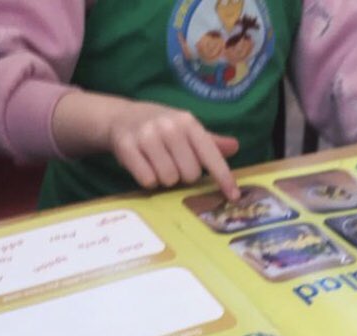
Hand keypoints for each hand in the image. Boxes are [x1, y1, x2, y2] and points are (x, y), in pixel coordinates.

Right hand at [52, 91, 240, 199]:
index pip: (211, 155)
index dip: (224, 178)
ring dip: (165, 179)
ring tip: (158, 164)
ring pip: (168, 179)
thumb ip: (210, 142)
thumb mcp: (186, 129)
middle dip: (183, 176)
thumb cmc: (161, 128)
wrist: (122, 118)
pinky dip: (148, 180)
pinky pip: (147, 180)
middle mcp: (169, 127)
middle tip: (173, 164)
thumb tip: (235, 147)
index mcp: (188, 123)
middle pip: (190, 174)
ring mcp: (147, 136)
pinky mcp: (127, 147)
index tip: (234, 196)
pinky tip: (144, 166)